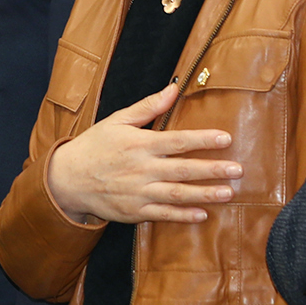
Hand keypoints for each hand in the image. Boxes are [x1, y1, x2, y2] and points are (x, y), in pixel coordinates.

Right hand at [44, 83, 239, 224]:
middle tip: (238, 170)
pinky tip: (203, 214)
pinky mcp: (134, 211)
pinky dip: (183, 215)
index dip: (203, 139)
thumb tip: (173, 89)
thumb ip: (148, 107)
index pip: (177, 141)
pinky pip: (163, 214)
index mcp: (139, 144)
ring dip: (205, 194)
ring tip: (228, 193)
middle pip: (183, 170)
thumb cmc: (95, 146)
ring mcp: (138, 193)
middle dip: (213, 170)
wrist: (67, 179)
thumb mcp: (117, 120)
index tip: (226, 138)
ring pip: (177, 195)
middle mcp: (142, 169)